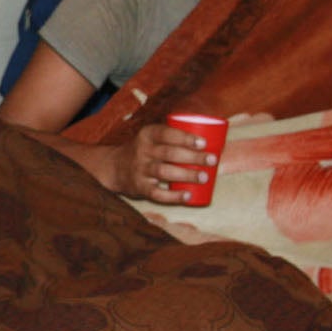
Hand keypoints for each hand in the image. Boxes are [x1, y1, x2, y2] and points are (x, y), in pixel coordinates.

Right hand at [104, 121, 218, 202]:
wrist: (115, 167)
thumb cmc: (146, 151)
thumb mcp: (152, 138)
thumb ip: (175, 136)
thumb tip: (215, 140)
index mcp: (147, 135)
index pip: (166, 134)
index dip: (185, 138)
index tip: (204, 143)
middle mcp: (142, 151)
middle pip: (169, 153)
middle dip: (193, 157)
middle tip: (212, 160)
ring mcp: (140, 170)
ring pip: (164, 172)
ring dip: (186, 175)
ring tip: (204, 177)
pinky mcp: (139, 187)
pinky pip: (157, 193)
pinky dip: (173, 196)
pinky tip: (188, 196)